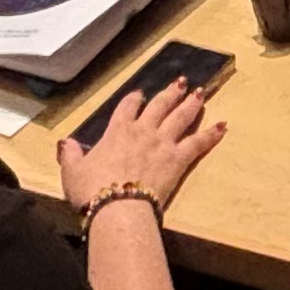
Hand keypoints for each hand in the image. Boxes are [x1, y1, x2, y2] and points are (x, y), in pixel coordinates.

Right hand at [59, 72, 227, 213]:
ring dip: (191, 104)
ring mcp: (162, 143)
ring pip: (180, 117)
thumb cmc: (92, 190)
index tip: (140, 93)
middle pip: (159, 106)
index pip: (127, 107)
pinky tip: (223, 126)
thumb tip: (66, 143)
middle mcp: (142, 131)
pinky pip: (198, 143)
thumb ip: (71, 154)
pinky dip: (211, 134)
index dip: (134, 99)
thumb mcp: (73, 171)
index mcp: (117, 132)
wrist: (116, 207)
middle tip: (181, 82)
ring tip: (200, 93)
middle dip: (170, 93)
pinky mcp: (177, 160)